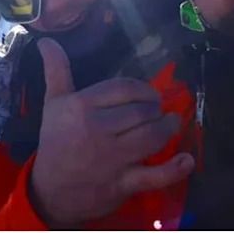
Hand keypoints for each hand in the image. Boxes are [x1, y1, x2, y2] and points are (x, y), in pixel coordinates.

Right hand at [29, 38, 194, 226]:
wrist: (49, 191)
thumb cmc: (55, 143)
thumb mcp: (53, 104)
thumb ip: (56, 71)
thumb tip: (47, 41)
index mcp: (81, 106)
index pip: (124, 88)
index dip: (144, 89)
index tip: (149, 96)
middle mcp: (97, 129)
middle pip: (142, 111)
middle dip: (156, 110)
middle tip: (158, 112)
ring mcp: (111, 158)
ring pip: (151, 137)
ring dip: (168, 129)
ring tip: (171, 125)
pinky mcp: (122, 183)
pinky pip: (154, 175)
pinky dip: (174, 169)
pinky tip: (186, 160)